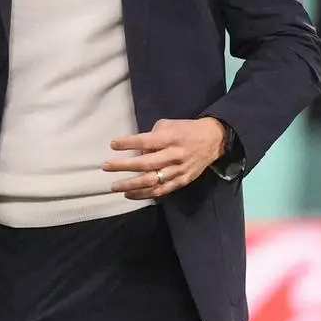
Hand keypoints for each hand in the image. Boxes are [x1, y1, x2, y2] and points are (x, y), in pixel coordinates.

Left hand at [102, 117, 227, 199]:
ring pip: (153, 181)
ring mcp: (179, 170)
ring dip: (132, 185)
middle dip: (124, 166)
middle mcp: (174, 155)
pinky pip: (162, 190)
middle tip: (106, 167)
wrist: (213, 140)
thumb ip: (152, 136)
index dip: (128, 143)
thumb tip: (137, 150)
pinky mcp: (182, 181)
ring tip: (115, 186)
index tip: (113, 144)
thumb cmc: (185, 130)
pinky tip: (130, 195)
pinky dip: (145, 194)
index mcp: (171, 138)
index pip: (145, 141)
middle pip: (146, 164)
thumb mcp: (168, 125)